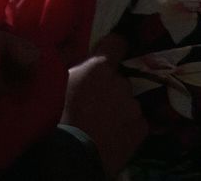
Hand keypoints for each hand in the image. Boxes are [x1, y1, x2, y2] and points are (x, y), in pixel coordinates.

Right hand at [64, 34, 146, 176]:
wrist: (73, 157)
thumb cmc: (58, 119)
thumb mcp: (59, 85)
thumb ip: (74, 66)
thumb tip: (75, 50)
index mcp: (99, 68)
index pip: (117, 42)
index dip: (113, 47)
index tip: (110, 53)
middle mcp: (122, 82)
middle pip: (120, 78)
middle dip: (111, 86)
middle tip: (96, 102)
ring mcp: (134, 105)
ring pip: (128, 101)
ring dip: (119, 108)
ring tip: (102, 122)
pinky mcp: (142, 126)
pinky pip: (135, 121)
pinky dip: (127, 126)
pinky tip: (112, 135)